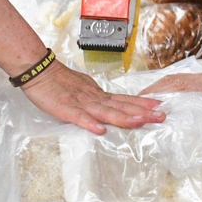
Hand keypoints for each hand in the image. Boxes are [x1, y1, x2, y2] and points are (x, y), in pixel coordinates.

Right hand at [20, 60, 165, 134]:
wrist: (39, 71)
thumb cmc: (59, 82)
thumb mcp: (83, 89)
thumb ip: (97, 99)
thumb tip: (111, 107)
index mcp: (98, 95)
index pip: (124, 100)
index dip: (142, 104)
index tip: (159, 106)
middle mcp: (94, 99)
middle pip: (121, 106)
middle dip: (143, 112)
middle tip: (161, 116)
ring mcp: (81, 104)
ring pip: (106, 112)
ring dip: (124, 117)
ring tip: (141, 121)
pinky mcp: (65, 109)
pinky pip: (79, 118)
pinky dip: (90, 123)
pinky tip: (101, 130)